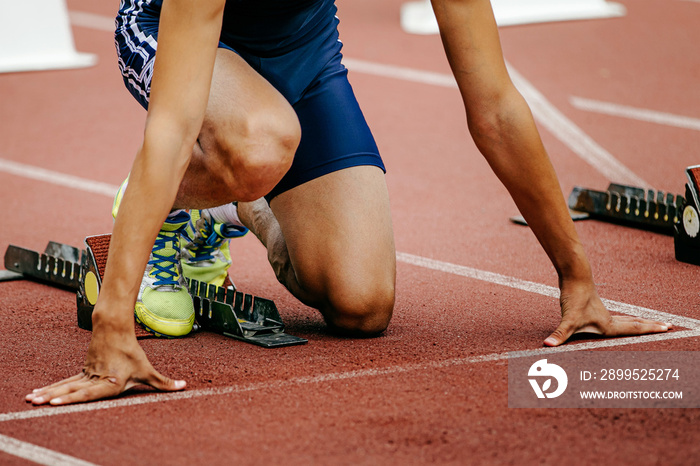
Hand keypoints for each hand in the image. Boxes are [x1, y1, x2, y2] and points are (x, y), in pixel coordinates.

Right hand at [26, 326, 184, 405]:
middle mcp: (94, 379)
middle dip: (53, 398)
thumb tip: (184, 387)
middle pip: (70, 390)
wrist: (114, 328)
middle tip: (36, 403)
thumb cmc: (130, 351)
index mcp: (108, 381)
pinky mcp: (81, 371)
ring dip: (46, 394)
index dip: (72, 399)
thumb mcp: (147, 369)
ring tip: (30, 400)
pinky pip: (63, 382)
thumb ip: (163, 382)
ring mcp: (85, 374)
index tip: (56, 403)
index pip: (88, 392)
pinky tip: (36, 395)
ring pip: (63, 385)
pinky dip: (49, 389)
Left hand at [544, 279, 670, 345]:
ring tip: (650, 324)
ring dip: (639, 322)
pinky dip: (624, 318)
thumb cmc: (574, 296)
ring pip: (626, 318)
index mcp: (607, 324)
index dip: (650, 330)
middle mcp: (608, 318)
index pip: (634, 329)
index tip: (668, 328)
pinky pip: (615, 315)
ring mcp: (601, 311)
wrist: (574, 274)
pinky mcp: (593, 306)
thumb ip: (559, 334)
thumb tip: (547, 346)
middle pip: (634, 323)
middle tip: (669, 326)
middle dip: (650, 326)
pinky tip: (621, 320)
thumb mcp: (567, 319)